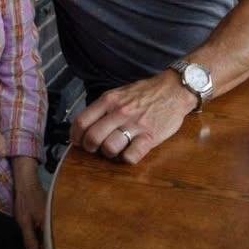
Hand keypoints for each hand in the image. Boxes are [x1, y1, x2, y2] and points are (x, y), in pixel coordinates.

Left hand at [12, 157, 45, 248]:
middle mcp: (55, 222)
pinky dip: (50, 237)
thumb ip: (29, 239)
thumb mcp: (24, 221)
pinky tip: (48, 242)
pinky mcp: (52, 214)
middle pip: (54, 242)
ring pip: (54, 236)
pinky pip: (52, 229)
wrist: (28, 181)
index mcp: (48, 225)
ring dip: (51, 245)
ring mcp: (54, 217)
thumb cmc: (25, 200)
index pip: (49, 248)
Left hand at [70, 69, 197, 163]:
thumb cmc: (144, 93)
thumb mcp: (118, 93)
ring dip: (108, 153)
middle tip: (93, 148)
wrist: (173, 90)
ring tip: (112, 150)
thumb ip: (103, 107)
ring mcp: (135, 125)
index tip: (77, 141)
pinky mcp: (150, 137)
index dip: (75, 135)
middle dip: (89, 147)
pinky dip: (126, 158)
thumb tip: (85, 124)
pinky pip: (131, 156)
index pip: (82, 121)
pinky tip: (129, 152)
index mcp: (109, 100)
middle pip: (92, 137)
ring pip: (109, 148)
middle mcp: (119, 112)